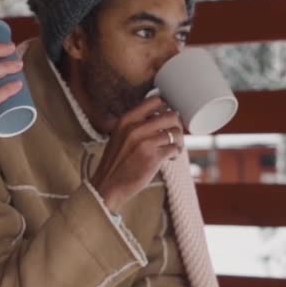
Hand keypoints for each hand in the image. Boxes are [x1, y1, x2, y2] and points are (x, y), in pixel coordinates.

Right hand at [90, 96, 183, 212]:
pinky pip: (174, 148)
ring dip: (179, 141)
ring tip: (174, 148)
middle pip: (171, 115)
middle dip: (176, 125)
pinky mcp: (153, 157)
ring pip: (175, 132)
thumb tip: (161, 117)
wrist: (107, 185)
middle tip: (174, 135)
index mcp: (127, 119)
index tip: (167, 119)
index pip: (155, 101)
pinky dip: (175, 153)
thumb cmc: (116, 162)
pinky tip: (171, 157)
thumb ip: (136, 125)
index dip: (166, 109)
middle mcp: (136, 127)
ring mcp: (145, 142)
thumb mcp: (119, 136)